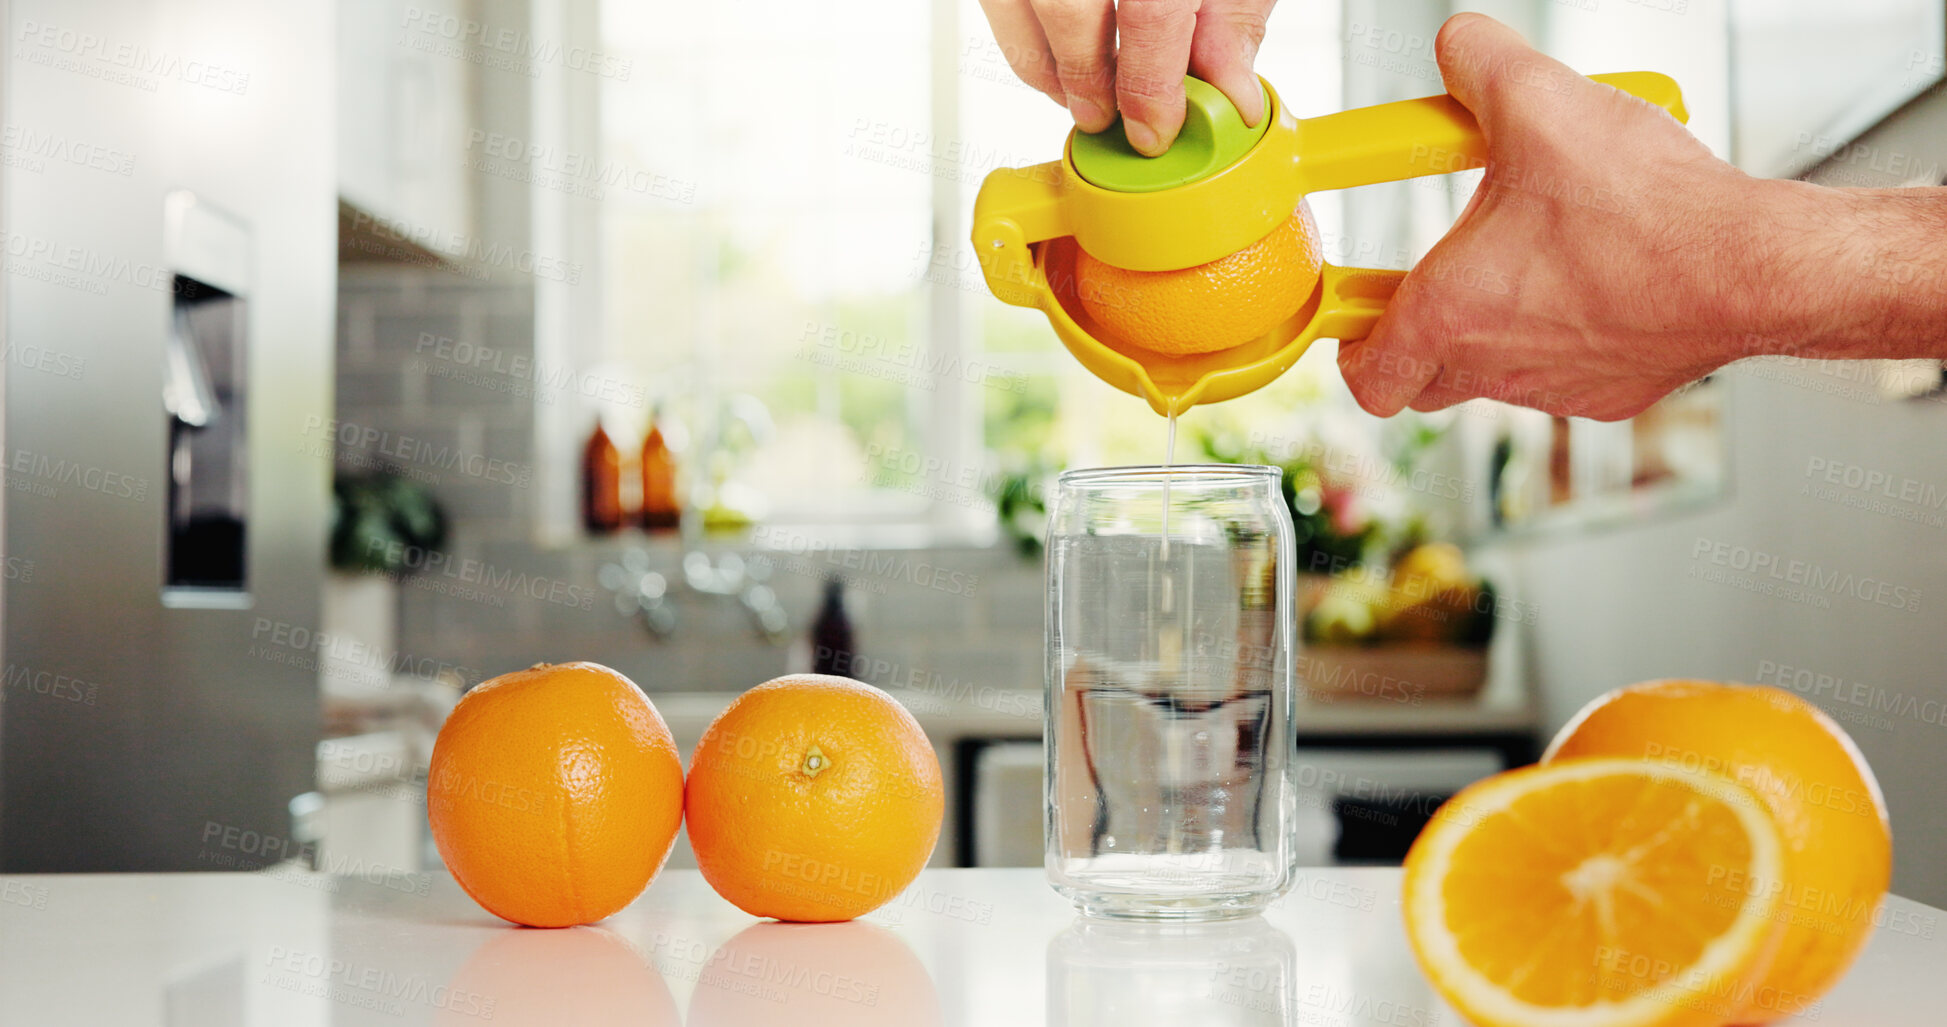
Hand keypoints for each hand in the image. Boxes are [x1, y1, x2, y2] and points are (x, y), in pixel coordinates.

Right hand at [976, 0, 1278, 155]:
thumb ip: (1233, 10)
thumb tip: (1227, 89)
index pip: (1150, 10)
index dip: (1150, 83)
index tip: (1156, 128)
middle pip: (1068, 7)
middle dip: (1085, 79)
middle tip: (1107, 118)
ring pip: (1013, 2)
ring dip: (1041, 61)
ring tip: (1078, 89)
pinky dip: (1019, 28)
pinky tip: (1055, 45)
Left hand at [1337, 13, 1760, 420]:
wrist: (1753, 268)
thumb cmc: (1649, 212)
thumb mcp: (1541, 102)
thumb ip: (1478, 63)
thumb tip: (1458, 45)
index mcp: (1451, 313)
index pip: (1366, 374)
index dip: (1352, 343)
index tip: (1359, 305)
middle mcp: (1494, 366)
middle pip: (1421, 379)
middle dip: (1414, 335)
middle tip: (1433, 277)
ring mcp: (1554, 388)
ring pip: (1491, 374)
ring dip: (1490, 327)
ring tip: (1526, 258)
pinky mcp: (1610, 393)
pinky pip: (1560, 373)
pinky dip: (1559, 335)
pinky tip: (1590, 278)